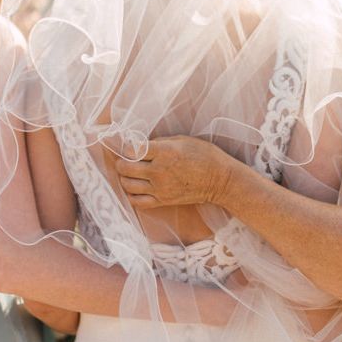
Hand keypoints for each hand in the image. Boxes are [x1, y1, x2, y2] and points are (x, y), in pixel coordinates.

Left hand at [114, 135, 235, 208]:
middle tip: (125, 160)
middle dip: (121, 163)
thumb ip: (160, 142)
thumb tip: (142, 145)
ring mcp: (160, 188)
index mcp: (165, 152)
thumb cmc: (205, 155)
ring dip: (125, 178)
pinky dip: (132, 195)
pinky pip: (138, 202)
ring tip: (129, 174)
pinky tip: (134, 189)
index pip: (133, 150)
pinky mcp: (163, 201)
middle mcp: (159, 171)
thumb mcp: (183, 140)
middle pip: (126, 168)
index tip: (130, 147)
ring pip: (129, 185)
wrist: (220, 180)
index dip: (127, 148)